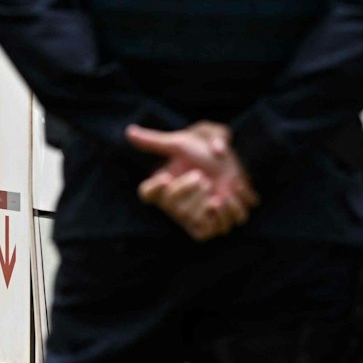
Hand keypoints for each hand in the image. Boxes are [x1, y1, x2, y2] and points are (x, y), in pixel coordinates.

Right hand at [127, 122, 257, 240]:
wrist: (233, 165)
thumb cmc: (203, 153)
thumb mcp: (181, 142)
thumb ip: (156, 140)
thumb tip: (129, 132)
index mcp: (163, 185)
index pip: (147, 193)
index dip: (154, 188)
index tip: (165, 177)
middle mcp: (174, 205)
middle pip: (172, 207)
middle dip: (189, 191)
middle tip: (203, 178)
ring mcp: (192, 219)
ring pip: (193, 220)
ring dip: (208, 204)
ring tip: (220, 192)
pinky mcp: (211, 228)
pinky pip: (214, 230)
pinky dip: (226, 213)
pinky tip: (230, 198)